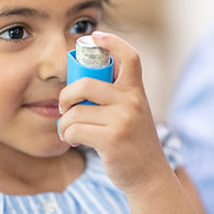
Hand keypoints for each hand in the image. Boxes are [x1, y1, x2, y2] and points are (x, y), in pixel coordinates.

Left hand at [57, 31, 170, 193]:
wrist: (149, 177)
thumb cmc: (133, 143)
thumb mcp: (132, 112)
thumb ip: (115, 95)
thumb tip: (83, 78)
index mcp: (136, 91)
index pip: (130, 57)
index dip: (112, 41)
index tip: (95, 35)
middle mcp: (132, 101)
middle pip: (86, 84)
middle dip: (66, 95)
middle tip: (64, 107)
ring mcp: (123, 120)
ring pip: (75, 111)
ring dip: (64, 123)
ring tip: (68, 131)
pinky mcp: (112, 139)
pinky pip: (74, 129)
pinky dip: (68, 136)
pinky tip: (73, 141)